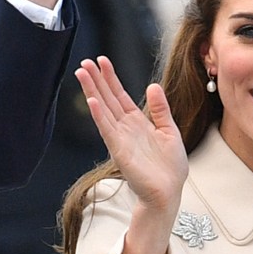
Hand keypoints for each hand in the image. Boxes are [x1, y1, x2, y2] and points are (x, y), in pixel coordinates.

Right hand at [75, 56, 188, 212]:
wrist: (169, 192)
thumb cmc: (170, 168)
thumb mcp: (170, 132)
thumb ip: (161, 110)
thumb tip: (153, 85)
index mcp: (138, 123)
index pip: (120, 96)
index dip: (111, 78)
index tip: (102, 60)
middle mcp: (126, 129)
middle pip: (108, 99)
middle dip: (96, 80)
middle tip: (85, 61)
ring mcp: (121, 139)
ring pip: (103, 110)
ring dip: (92, 92)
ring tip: (82, 73)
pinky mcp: (119, 151)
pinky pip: (107, 130)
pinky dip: (100, 116)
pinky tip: (93, 101)